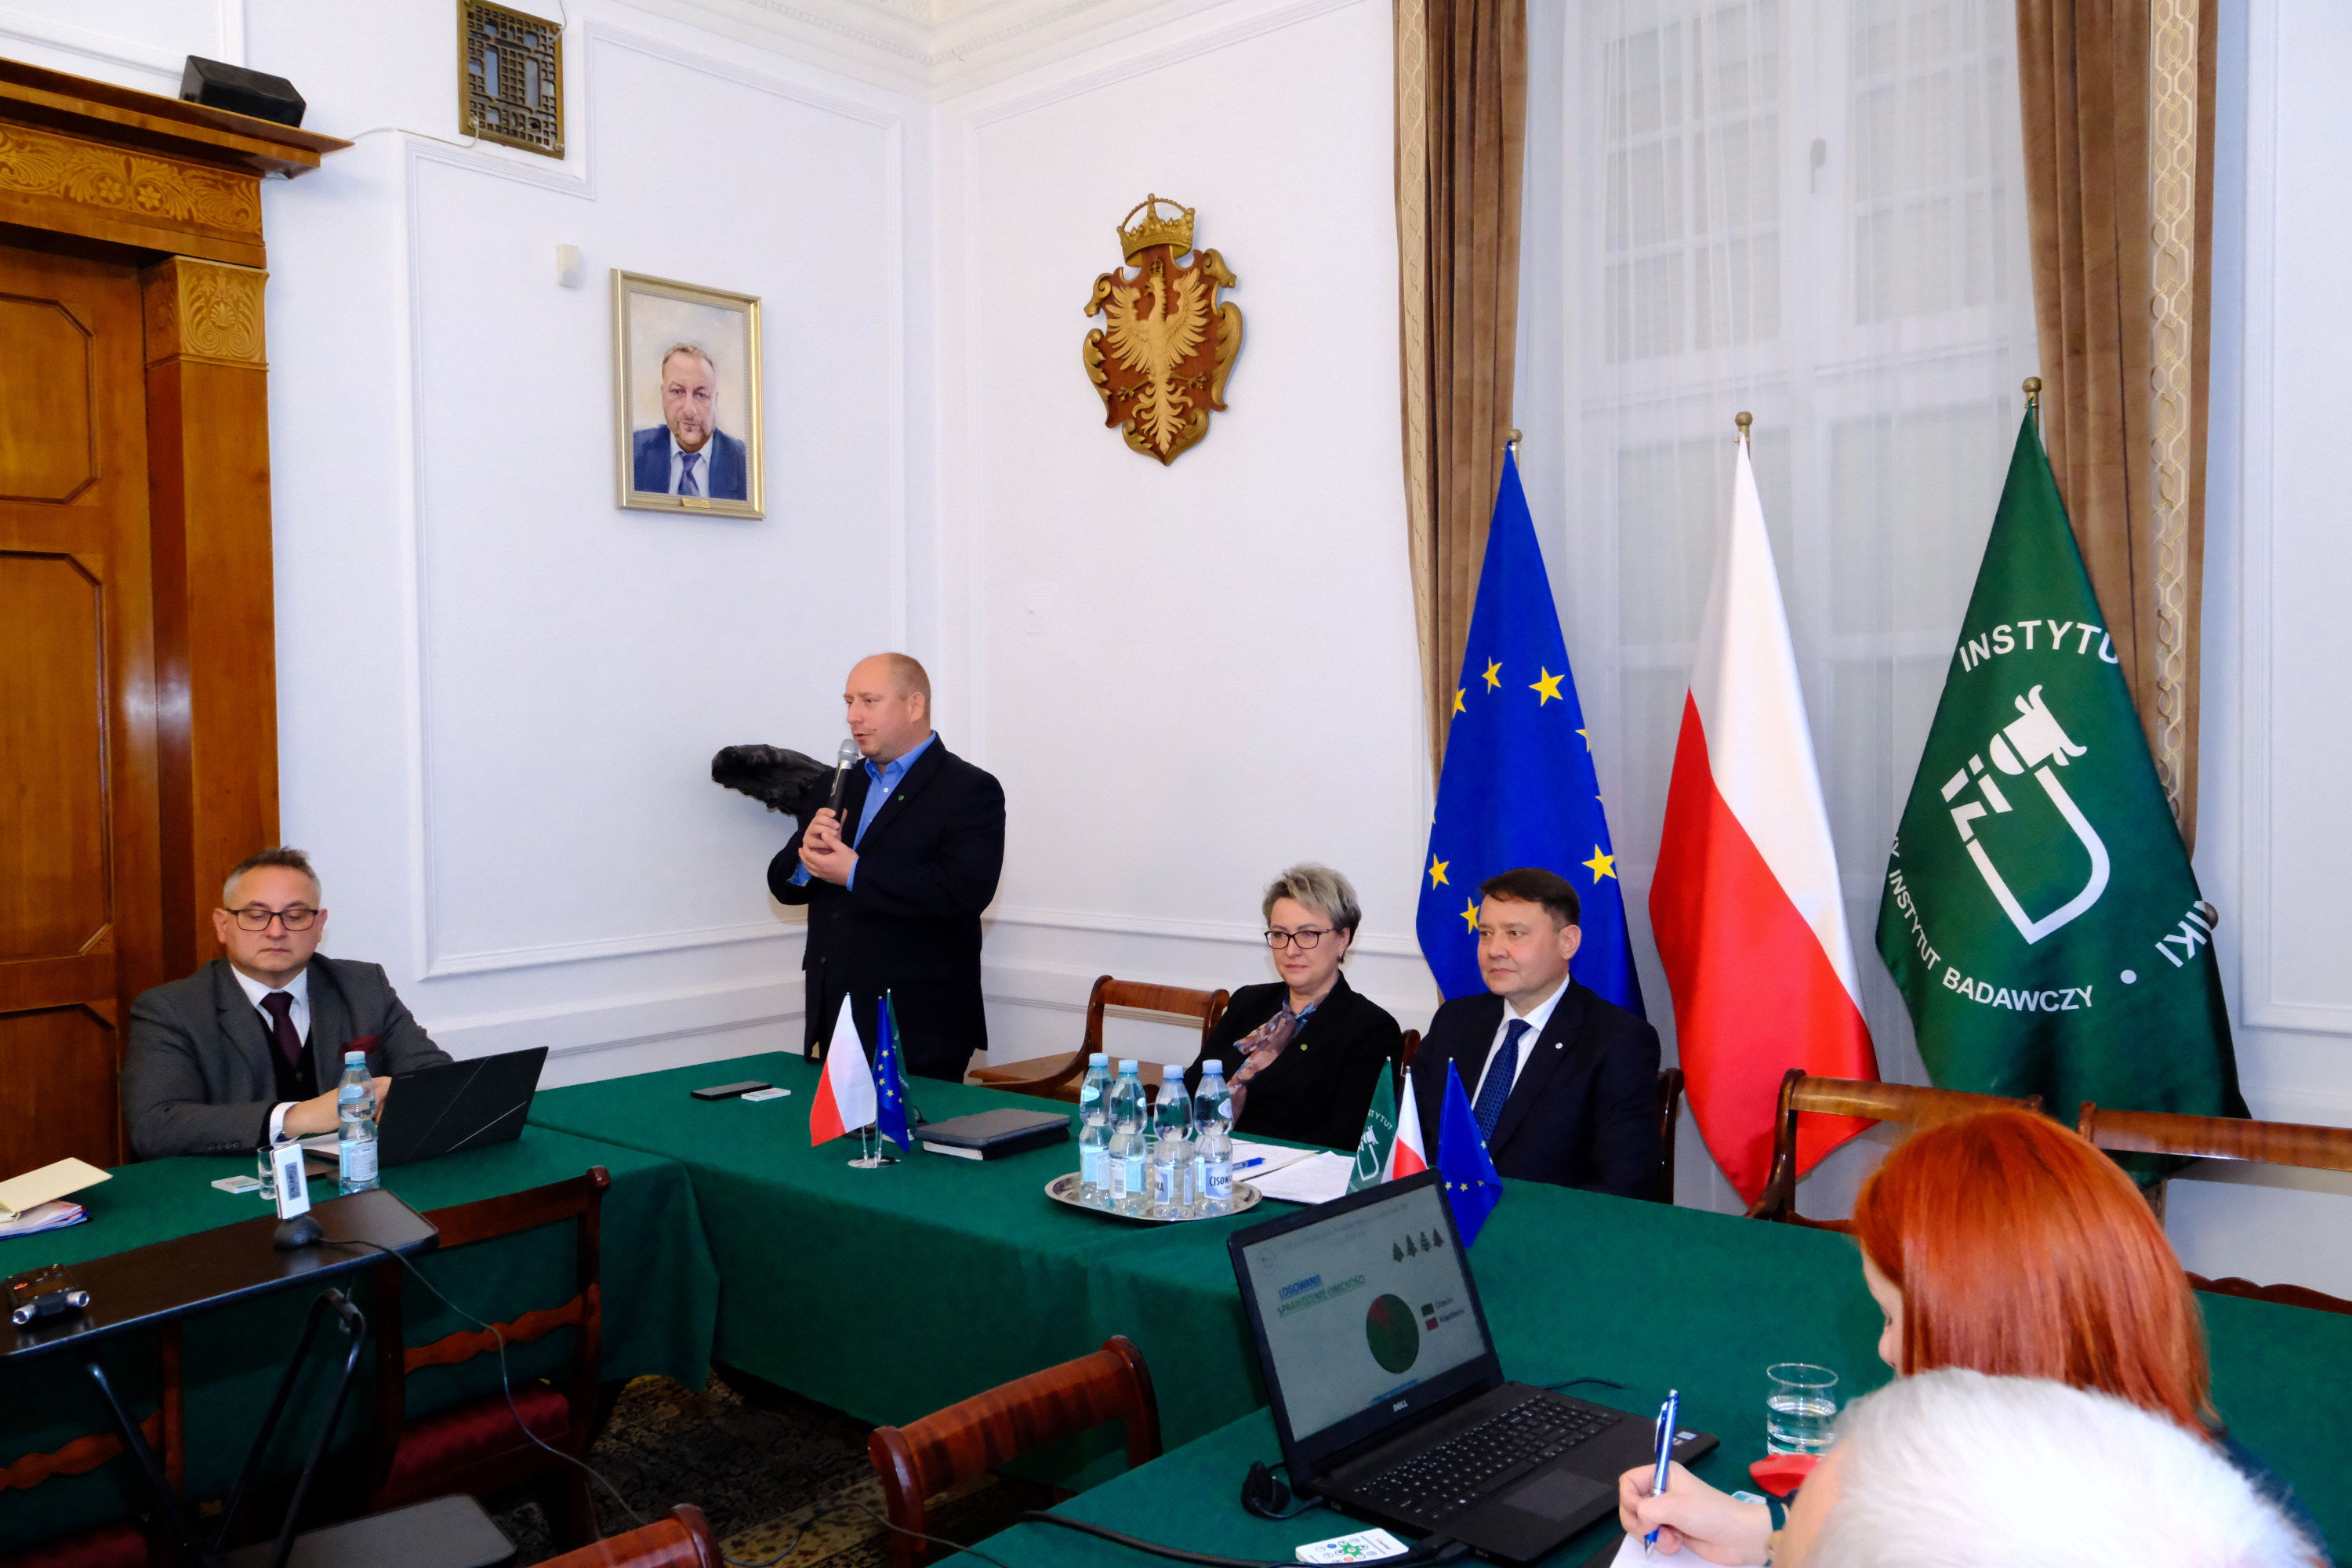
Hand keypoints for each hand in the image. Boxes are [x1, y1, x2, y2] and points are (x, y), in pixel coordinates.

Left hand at [281, 1076, 393, 1137]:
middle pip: (382, 1090)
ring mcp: (354, 1096)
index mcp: (359, 1086)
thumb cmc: (324, 1114)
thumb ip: (367, 1104)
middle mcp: (359, 1088)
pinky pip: (368, 1105)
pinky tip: (371, 1122)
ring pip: (376, 1098)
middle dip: (388, 1102)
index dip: (394, 1091)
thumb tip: (385, 1099)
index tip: (395, 1106)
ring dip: (380, 1109)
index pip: (385, 1082)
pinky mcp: (350, 1104)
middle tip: (385, 1118)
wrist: (304, 1119)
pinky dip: (372, 1112)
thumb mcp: (347, 1111)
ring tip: (378, 1122)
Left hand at [799, 831, 856, 886]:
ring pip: (809, 869)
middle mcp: (820, 870)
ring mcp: (823, 876)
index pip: (808, 855)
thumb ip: (831, 840)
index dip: (805, 849)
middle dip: (802, 855)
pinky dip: (810, 868)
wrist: (858, 875)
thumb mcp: (842, 848)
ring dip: (805, 862)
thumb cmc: (850, 861)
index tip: (805, 843)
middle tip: (801, 849)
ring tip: (805, 857)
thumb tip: (823, 834)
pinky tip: (813, 865)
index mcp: (822, 862)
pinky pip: (814, 874)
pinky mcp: (827, 879)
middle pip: (806, 863)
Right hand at [804, 807, 843, 850]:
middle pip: (817, 819)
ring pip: (814, 828)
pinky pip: (813, 841)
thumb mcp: (837, 830)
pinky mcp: (807, 843)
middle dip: (828, 821)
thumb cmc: (832, 839)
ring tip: (835, 834)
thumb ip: (840, 821)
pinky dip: (822, 843)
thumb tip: (844, 811)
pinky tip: (830, 844)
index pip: (820, 812)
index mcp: (818, 820)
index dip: (826, 811)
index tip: (834, 813)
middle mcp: (812, 825)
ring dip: (825, 830)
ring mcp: (808, 834)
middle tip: (837, 826)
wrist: (828, 853)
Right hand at [1617, 1462, 1771, 1563]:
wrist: (1740, 1537)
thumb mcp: (1675, 1506)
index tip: (1640, 1512)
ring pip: (1641, 1524)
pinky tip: (1676, 1544)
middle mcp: (1662, 1492)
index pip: (1628, 1482)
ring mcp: (1667, 1513)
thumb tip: (1640, 1524)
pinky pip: (1654, 1537)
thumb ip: (1646, 1511)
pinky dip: (1661, 1543)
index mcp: (1662, 1475)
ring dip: (1652, 1535)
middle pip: (1630, 1505)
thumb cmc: (1710, 1514)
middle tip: (1651, 1530)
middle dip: (1639, 1521)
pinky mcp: (1673, 1531)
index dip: (1628, 1499)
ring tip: (1670, 1538)